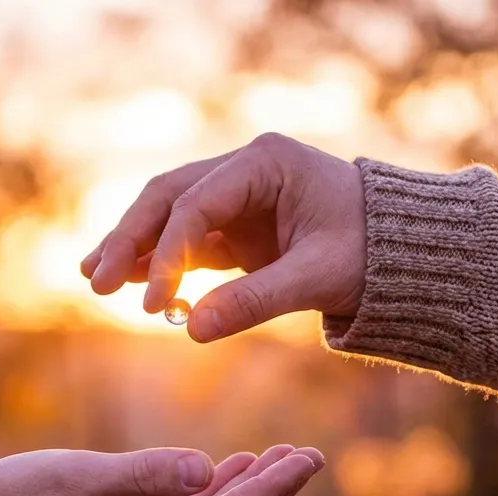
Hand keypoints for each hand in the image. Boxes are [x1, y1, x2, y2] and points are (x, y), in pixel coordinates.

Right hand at [81, 133, 366, 342]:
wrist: (403, 252)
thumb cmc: (372, 254)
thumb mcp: (317, 278)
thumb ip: (254, 302)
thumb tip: (189, 331)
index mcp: (266, 163)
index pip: (197, 203)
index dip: (167, 253)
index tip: (149, 302)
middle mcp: (244, 169)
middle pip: (168, 198)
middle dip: (130, 239)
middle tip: (97, 281)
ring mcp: (236, 195)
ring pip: (168, 216)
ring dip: (133, 247)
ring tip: (94, 280)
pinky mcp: (236, 225)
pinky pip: (186, 240)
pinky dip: (158, 261)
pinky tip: (127, 284)